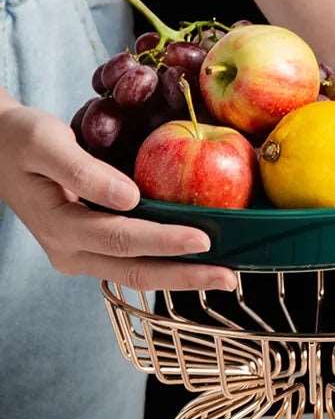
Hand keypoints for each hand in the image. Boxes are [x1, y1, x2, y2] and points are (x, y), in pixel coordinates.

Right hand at [0, 104, 235, 290]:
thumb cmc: (21, 140)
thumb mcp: (44, 143)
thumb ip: (83, 171)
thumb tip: (129, 196)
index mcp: (59, 228)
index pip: (121, 240)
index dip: (164, 242)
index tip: (203, 240)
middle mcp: (72, 252)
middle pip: (136, 273)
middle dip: (186, 277)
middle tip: (229, 277)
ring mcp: (83, 256)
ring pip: (139, 276)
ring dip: (182, 277)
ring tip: (224, 276)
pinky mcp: (94, 250)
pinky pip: (136, 264)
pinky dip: (169, 264)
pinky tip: (200, 261)